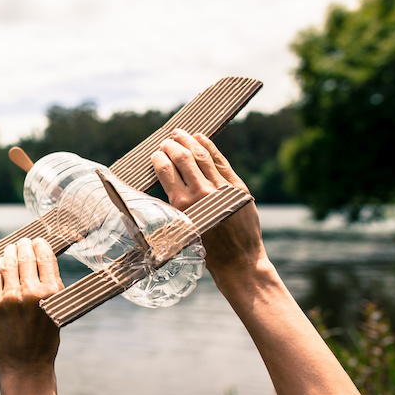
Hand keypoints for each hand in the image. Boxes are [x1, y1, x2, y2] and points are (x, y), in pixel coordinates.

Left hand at [0, 237, 63, 375]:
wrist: (25, 367)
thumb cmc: (45, 340)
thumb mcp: (57, 311)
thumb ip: (50, 287)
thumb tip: (42, 261)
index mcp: (51, 293)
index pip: (45, 257)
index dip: (41, 244)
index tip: (39, 240)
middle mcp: (30, 292)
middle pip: (25, 256)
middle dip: (24, 245)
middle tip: (24, 241)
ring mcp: (9, 297)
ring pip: (8, 263)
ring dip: (10, 252)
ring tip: (12, 248)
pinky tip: (0, 263)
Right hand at [150, 129, 267, 278]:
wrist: (238, 261)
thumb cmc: (206, 251)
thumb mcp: (181, 230)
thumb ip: (174, 207)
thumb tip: (165, 186)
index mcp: (182, 205)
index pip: (165, 170)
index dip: (158, 158)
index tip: (155, 155)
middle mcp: (201, 193)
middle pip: (182, 157)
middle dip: (171, 145)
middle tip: (166, 141)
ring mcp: (221, 188)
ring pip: (201, 155)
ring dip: (188, 141)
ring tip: (179, 134)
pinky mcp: (237, 188)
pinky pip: (221, 161)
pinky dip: (209, 146)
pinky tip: (201, 138)